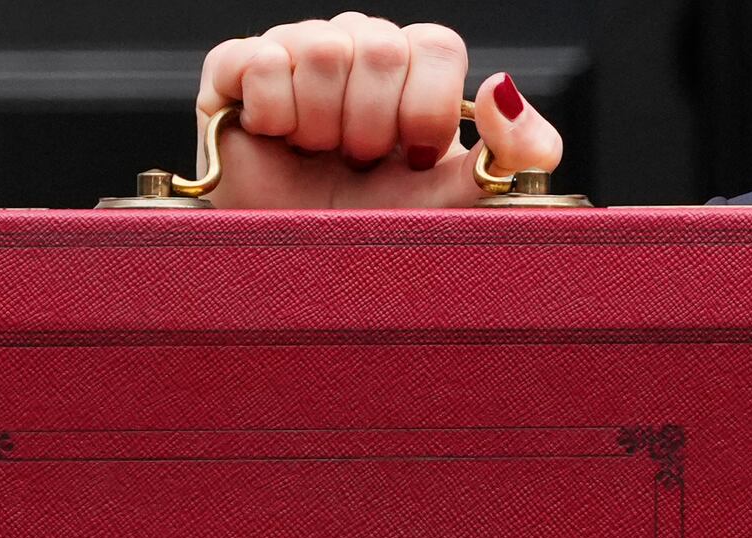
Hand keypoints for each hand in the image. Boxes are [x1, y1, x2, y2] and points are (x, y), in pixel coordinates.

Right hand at [197, 13, 562, 207]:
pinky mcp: (233, 70)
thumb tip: (506, 88)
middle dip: (372, 127)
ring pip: (321, 50)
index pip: (436, 46)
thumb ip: (518, 151)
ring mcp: (294, 53)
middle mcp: (355, 49)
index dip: (425, 109)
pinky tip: (276, 142)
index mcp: (411, 70)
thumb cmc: (375, 235)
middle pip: (380, 47)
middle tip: (357, 166)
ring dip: (321, 125)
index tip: (410, 159)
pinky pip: (260, 60)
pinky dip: (272, 114)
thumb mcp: (461, 201)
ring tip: (316, 158)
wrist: (298, 277)